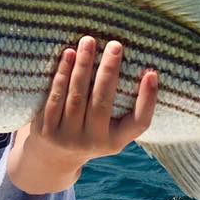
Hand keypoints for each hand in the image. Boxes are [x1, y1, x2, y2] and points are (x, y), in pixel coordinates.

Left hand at [36, 36, 156, 163]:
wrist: (53, 158)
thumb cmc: (90, 132)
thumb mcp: (110, 130)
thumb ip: (123, 106)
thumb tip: (141, 66)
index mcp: (116, 141)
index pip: (139, 123)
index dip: (148, 100)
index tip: (152, 73)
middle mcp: (94, 141)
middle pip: (103, 102)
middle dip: (109, 71)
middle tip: (115, 45)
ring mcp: (69, 137)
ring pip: (77, 97)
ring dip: (84, 66)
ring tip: (89, 41)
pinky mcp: (47, 129)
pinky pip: (56, 97)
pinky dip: (62, 74)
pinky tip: (69, 55)